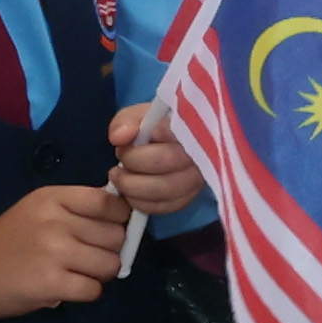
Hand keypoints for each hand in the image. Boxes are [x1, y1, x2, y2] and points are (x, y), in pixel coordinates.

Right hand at [0, 183, 132, 321]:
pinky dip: (87, 292)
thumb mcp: (37, 210)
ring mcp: (53, 252)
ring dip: (100, 273)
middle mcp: (54, 221)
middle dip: (109, 249)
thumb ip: (75, 208)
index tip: (108, 229)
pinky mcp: (51, 283)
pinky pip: (94, 289)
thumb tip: (123, 212)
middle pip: (115, 235)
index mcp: (52, 198)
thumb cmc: (7, 242)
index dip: (118, 218)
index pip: (109, 203)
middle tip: (87, 256)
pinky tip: (67, 287)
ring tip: (76, 272)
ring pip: (110, 263)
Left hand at [107, 98, 203, 220]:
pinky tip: (132, 193)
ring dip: (134, 187)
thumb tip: (118, 138)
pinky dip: (143, 203)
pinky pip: (168, 206)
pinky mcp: (192, 196)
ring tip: (119, 177)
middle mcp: (203, 151)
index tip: (131, 139)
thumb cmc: (156, 126)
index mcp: (191, 124)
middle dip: (134, 162)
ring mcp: (200, 176)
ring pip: (167, 189)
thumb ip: (126, 121)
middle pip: (167, 161)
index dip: (147, 138)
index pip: (171, 131)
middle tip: (119, 160)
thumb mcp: (139, 116)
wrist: (175, 143)